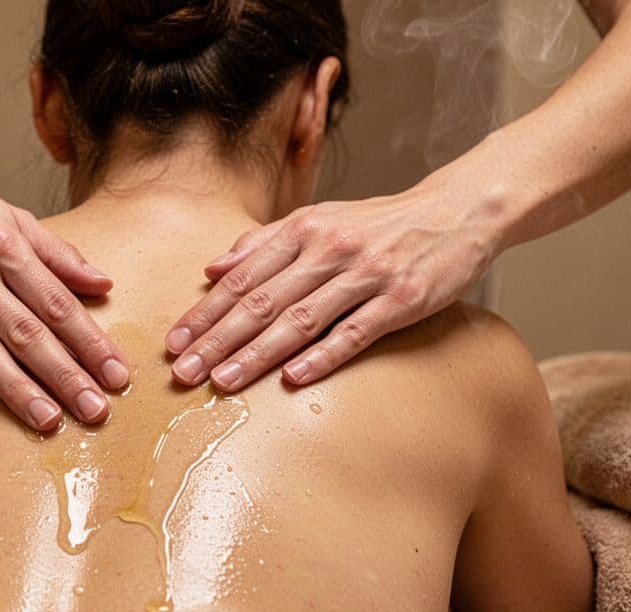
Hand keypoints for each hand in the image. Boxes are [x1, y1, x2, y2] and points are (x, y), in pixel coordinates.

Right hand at [0, 142, 129, 431]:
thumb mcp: (11, 217)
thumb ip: (58, 254)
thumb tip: (103, 285)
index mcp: (2, 244)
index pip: (55, 302)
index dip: (89, 342)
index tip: (116, 373)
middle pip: (24, 332)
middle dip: (63, 375)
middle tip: (94, 410)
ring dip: (16, 388)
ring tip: (47, 419)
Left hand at [164, 183, 499, 389]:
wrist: (457, 211)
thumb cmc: (380, 224)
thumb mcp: (319, 219)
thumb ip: (264, 242)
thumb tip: (212, 267)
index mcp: (303, 230)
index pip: (241, 277)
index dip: (205, 312)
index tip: (174, 343)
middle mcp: (329, 250)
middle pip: (262, 301)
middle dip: (217, 339)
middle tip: (184, 372)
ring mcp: (366, 275)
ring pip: (300, 319)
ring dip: (257, 354)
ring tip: (223, 382)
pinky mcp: (401, 299)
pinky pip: (355, 332)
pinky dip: (323, 355)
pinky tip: (294, 379)